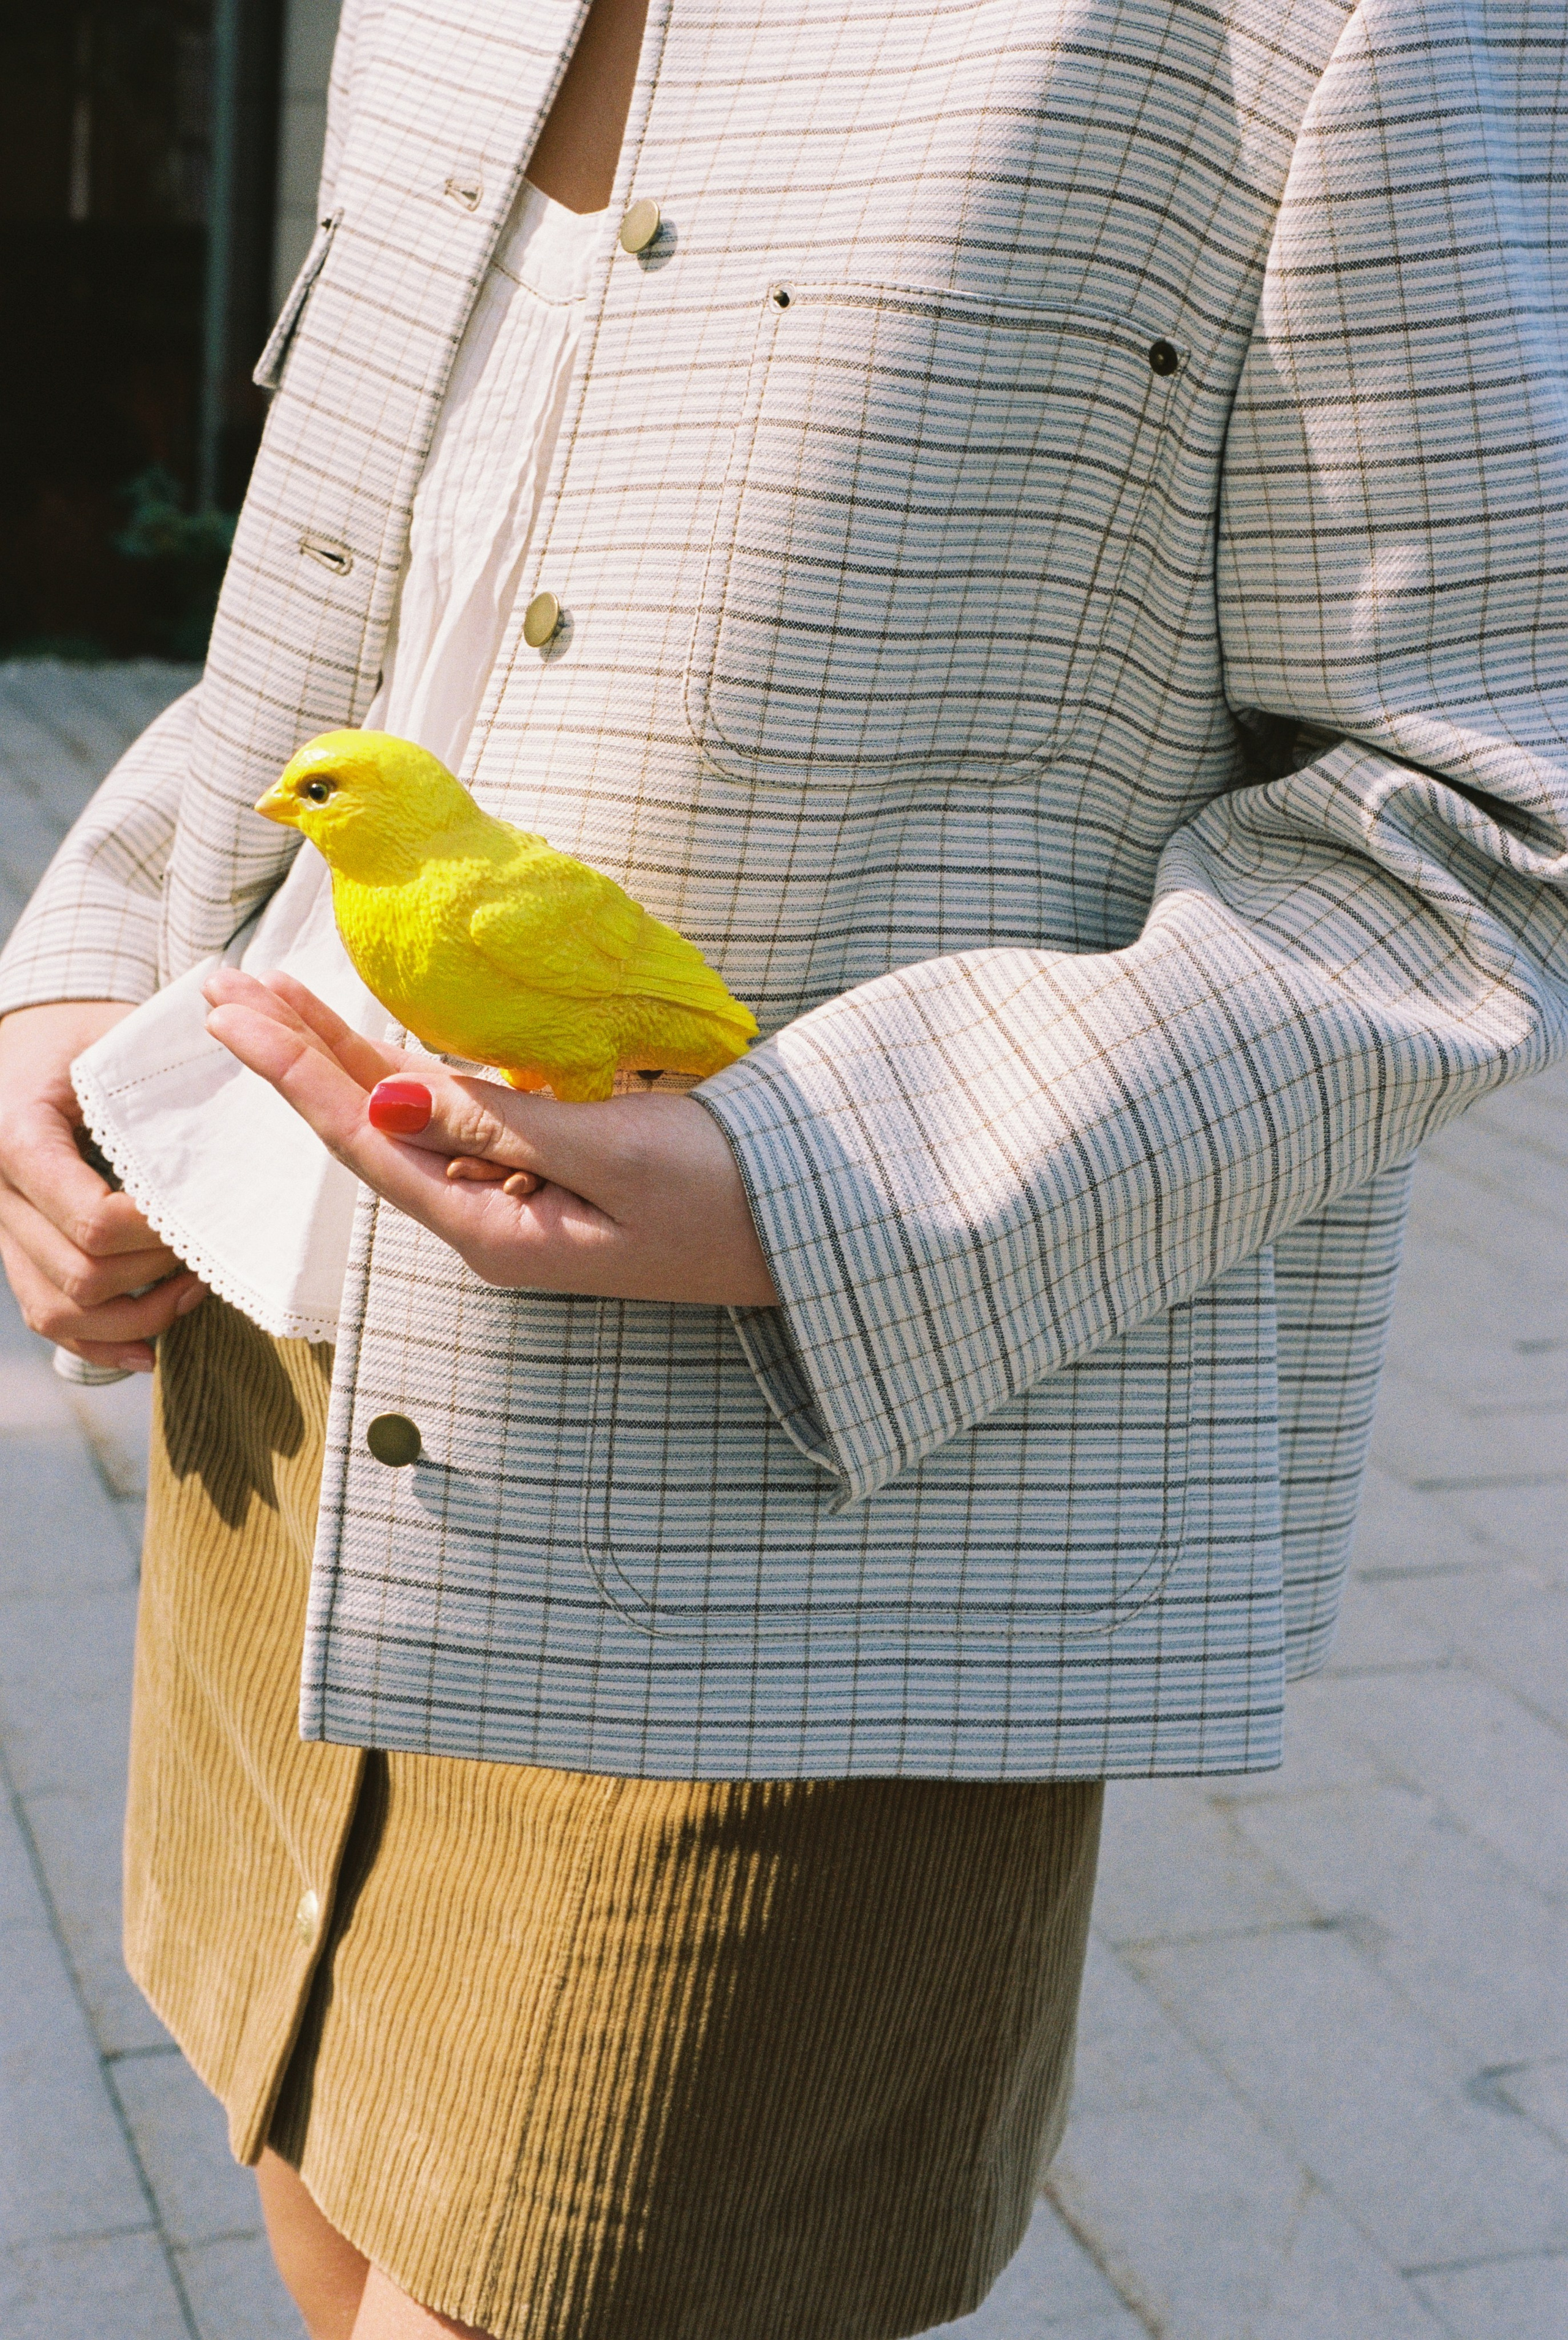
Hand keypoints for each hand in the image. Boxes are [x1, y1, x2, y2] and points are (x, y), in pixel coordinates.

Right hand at [0, 1002, 207, 1370]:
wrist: (25, 1045)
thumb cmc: (78, 1034)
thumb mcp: (113, 1034)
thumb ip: (161, 1068)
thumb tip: (253, 1081)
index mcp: (18, 1135)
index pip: (93, 1219)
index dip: (158, 1233)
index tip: (207, 1214)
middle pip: (81, 1274)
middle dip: (156, 1274)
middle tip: (211, 1249)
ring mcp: (3, 1227)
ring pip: (59, 1311)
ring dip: (135, 1317)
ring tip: (193, 1293)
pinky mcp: (16, 1250)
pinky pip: (46, 1316)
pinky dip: (98, 1344)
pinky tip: (150, 1349)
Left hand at [203, 969, 780, 1307]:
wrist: (818, 1227)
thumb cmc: (731, 1193)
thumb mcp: (613, 1153)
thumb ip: (493, 1125)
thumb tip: (381, 1095)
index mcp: (495, 1231)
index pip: (366, 1137)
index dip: (293, 1069)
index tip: (229, 1011)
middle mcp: (490, 1221)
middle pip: (367, 1126)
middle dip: (292, 1053)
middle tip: (220, 986)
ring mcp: (518, 1202)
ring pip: (404, 1118)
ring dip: (337, 1054)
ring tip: (270, 999)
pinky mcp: (550, 1178)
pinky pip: (455, 1119)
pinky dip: (404, 1069)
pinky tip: (367, 1043)